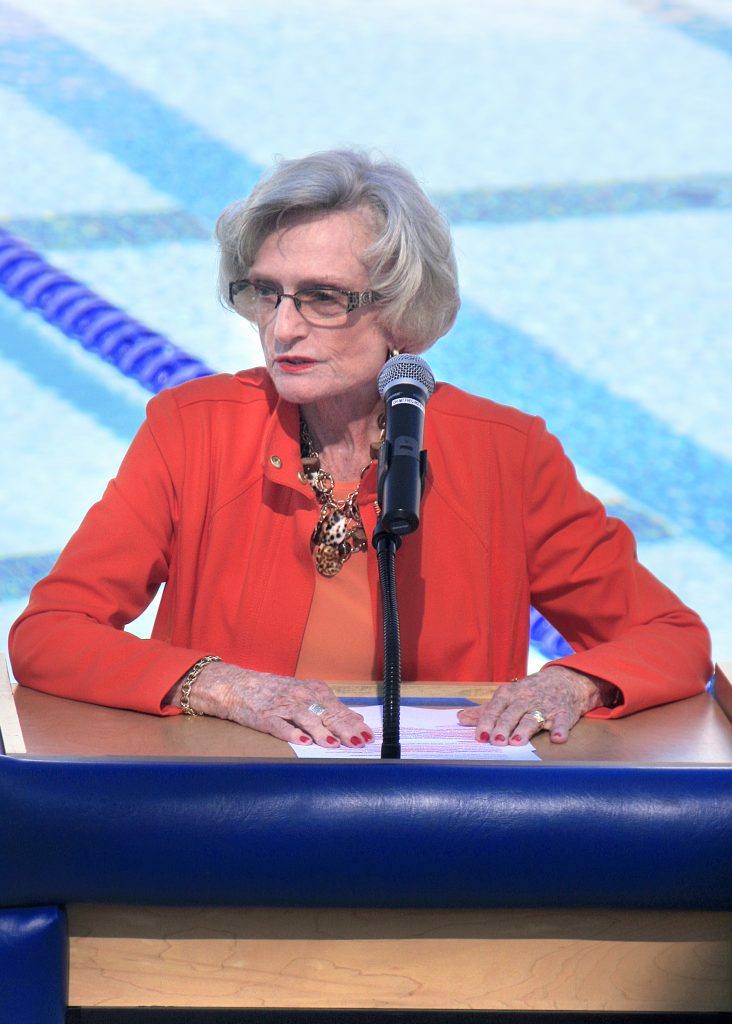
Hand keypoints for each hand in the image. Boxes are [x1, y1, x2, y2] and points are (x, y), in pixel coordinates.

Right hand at [166, 662, 373, 748]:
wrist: (237, 685)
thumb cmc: (275, 692)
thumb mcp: (305, 694)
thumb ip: (330, 707)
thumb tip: (357, 718)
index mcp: (314, 691)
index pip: (339, 709)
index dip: (354, 723)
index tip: (369, 736)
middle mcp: (301, 696)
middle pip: (326, 714)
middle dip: (344, 729)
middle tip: (359, 742)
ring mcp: (282, 706)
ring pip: (306, 719)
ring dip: (320, 732)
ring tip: (333, 744)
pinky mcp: (265, 716)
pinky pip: (280, 726)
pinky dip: (291, 734)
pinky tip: (302, 742)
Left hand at [456, 666, 609, 744]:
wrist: (564, 680)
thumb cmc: (529, 692)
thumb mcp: (506, 697)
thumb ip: (484, 711)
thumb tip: (460, 718)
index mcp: (508, 695)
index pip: (494, 709)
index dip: (486, 723)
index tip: (480, 737)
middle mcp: (525, 699)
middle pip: (512, 714)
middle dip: (503, 727)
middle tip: (496, 741)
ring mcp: (545, 706)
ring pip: (533, 718)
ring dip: (525, 729)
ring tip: (517, 741)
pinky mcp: (563, 713)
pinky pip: (562, 721)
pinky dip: (560, 729)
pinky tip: (557, 738)